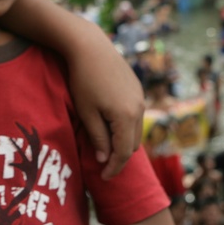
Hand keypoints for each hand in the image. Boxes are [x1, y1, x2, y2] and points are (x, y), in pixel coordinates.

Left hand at [68, 41, 144, 178]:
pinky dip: (126, 127)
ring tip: (107, 148)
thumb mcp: (87, 113)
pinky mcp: (137, 89)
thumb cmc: (83, 80)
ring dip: (124, 142)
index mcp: (126, 117)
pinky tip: (111, 126)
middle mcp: (139, 109)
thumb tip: (105, 159)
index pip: (123, 153)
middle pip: (133, 144)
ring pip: (136, 130)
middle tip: (104, 166)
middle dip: (120, 157)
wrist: (90, 47)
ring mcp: (140, 98)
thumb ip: (98, 138)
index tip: (103, 178)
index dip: (114, 168)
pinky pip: (135, 116)